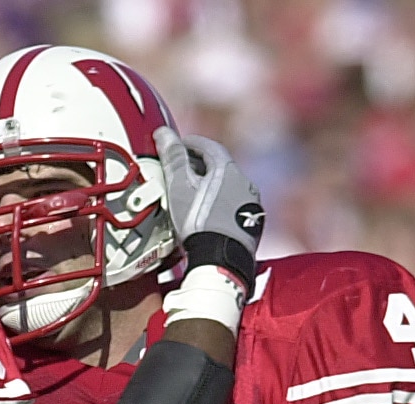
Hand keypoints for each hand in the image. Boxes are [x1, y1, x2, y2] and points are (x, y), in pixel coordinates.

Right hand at [153, 127, 262, 286]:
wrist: (220, 260)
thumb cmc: (198, 222)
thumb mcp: (179, 187)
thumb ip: (172, 158)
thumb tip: (164, 133)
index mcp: (228, 170)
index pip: (209, 147)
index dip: (191, 144)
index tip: (179, 145)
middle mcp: (245, 183)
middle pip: (221, 167)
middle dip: (201, 166)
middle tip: (182, 170)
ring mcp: (250, 204)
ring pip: (229, 187)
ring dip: (213, 186)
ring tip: (194, 195)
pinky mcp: (251, 224)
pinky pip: (234, 206)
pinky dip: (221, 205)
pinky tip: (209, 215)